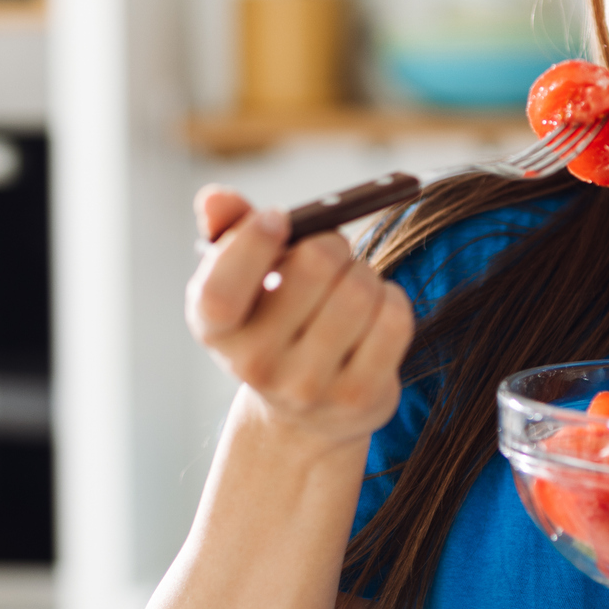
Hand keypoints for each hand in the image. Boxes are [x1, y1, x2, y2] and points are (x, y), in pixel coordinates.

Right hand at [185, 185, 414, 449]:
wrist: (303, 410)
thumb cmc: (272, 321)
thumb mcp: (243, 280)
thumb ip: (229, 230)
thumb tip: (216, 197)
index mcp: (214, 330)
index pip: (221, 292)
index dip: (251, 244)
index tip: (278, 216)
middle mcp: (254, 366)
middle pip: (313, 265)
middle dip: (331, 242)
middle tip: (331, 248)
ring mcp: (307, 387)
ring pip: (359, 289)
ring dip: (364, 271)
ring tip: (351, 283)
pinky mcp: (358, 397)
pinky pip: (393, 319)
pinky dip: (391, 298)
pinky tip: (374, 307)